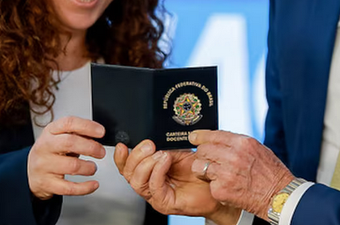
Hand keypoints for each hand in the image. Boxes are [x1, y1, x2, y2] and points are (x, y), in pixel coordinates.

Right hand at [27, 116, 106, 199]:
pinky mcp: (46, 184)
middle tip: (101, 152)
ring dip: (88, 167)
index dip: (87, 126)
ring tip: (92, 168)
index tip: (101, 132)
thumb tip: (97, 135)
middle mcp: (45, 147)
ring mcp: (44, 166)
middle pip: (70, 143)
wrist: (29, 173)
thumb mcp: (58, 137)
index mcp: (50, 131)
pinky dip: (85, 187)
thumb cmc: (49, 153)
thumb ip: (76, 134)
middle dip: (91, 147)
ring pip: (72, 166)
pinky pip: (69, 188)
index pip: (68, 123)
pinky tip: (93, 184)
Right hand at [115, 140, 240, 224]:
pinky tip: (166, 161)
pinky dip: (157, 171)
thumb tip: (152, 136)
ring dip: (147, 164)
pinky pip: (154, 187)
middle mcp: (150, 185)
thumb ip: (163, 146)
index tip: (124, 144)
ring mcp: (156, 196)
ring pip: (137, 182)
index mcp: (150, 173)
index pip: (128, 167)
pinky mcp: (165, 203)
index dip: (122, 157)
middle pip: (128, 174)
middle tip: (149, 145)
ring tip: (161, 154)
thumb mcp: (178, 152)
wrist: (216, 186)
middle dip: (135, 156)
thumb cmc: (200, 172)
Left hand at [190, 130, 293, 219]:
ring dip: (204, 170)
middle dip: (203, 155)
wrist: (279, 195)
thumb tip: (219, 139)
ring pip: (200, 166)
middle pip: (203, 150)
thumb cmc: (271, 172)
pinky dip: (215, 186)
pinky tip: (226, 187)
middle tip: (208, 161)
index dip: (200, 136)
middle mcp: (233, 156)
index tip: (193, 137)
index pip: (213, 135)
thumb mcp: (257, 149)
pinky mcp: (221, 190)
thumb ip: (238, 143)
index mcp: (242, 143)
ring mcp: (226, 173)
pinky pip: (209, 184)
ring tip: (214, 175)